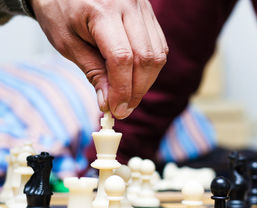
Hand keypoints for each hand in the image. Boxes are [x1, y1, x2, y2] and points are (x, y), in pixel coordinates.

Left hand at [30, 0, 167, 118]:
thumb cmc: (59, 10)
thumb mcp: (67, 43)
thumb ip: (93, 72)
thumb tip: (109, 103)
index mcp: (102, 10)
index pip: (122, 58)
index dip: (122, 89)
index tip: (116, 110)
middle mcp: (128, 5)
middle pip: (146, 57)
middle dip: (137, 90)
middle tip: (125, 108)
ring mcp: (142, 7)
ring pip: (157, 54)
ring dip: (146, 81)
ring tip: (129, 95)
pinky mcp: (147, 13)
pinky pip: (159, 46)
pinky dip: (150, 67)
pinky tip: (135, 76)